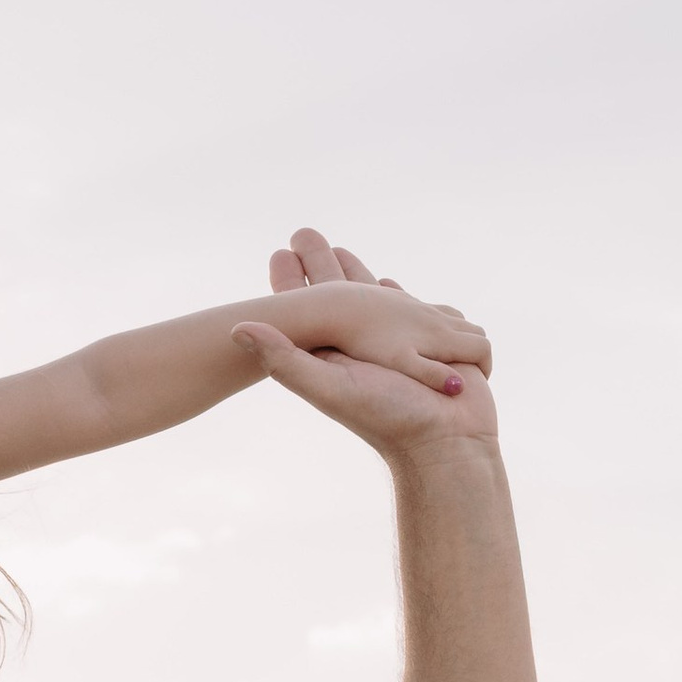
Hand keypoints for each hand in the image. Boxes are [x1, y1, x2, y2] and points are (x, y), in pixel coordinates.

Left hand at [238, 234, 499, 458]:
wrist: (449, 446)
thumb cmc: (389, 419)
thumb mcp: (329, 387)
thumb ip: (285, 360)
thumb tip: (233, 329)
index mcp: (338, 352)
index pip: (308, 308)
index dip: (292, 281)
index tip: (280, 253)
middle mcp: (368, 349)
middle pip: (341, 296)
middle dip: (325, 266)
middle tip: (305, 235)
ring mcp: (404, 348)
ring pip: (381, 302)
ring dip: (365, 279)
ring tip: (344, 253)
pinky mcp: (440, 347)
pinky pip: (421, 314)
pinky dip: (411, 299)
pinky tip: (396, 287)